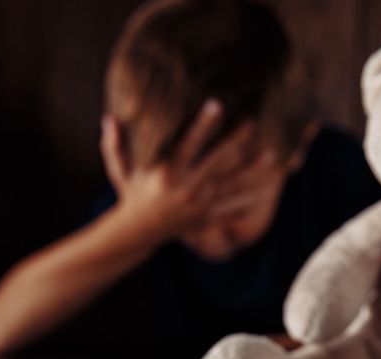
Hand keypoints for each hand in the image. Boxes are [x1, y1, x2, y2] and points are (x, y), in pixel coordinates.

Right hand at [100, 99, 256, 242]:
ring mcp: (200, 205)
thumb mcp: (120, 170)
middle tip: (253, 124)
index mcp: (168, 173)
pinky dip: (250, 202)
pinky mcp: (207, 218)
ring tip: (272, 157)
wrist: (139, 232)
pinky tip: (268, 192)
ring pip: (231, 186)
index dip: (203, 125)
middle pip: (217, 162)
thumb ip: (115, 145)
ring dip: (252, 172)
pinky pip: (232, 210)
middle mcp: (187, 189)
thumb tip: (108, 118)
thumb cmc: (131, 194)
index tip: (217, 105)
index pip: (189, 144)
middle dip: (236, 143)